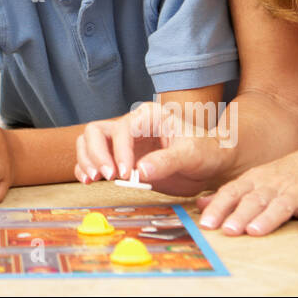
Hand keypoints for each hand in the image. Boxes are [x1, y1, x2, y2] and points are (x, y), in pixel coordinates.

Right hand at [82, 101, 232, 197]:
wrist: (211, 164)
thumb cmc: (205, 152)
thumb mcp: (191, 154)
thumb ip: (166, 161)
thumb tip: (140, 172)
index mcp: (148, 116)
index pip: (121, 129)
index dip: (119, 151)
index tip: (123, 173)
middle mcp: (131, 126)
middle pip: (96, 132)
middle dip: (96, 154)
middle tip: (106, 176)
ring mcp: (123, 143)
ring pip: (89, 143)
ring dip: (87, 161)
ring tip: (94, 179)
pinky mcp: (119, 159)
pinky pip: (93, 160)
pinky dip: (86, 169)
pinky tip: (90, 181)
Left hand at [194, 139, 297, 235]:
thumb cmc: (286, 174)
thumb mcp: (256, 179)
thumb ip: (231, 194)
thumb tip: (201, 205)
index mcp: (255, 180)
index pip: (232, 193)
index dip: (218, 208)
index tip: (206, 224)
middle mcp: (273, 185)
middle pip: (254, 201)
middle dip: (239, 215)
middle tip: (227, 230)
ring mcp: (297, 191)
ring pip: (280, 205)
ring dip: (268, 218)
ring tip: (255, 231)